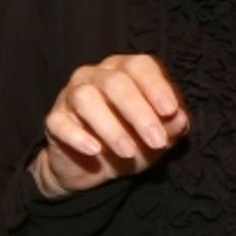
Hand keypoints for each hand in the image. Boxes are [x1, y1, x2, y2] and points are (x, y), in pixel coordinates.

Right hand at [31, 54, 188, 196]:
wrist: (95, 168)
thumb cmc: (133, 141)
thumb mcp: (158, 137)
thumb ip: (171, 127)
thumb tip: (181, 119)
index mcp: (126, 70)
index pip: (140, 66)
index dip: (156, 87)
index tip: (170, 111)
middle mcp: (96, 75)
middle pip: (116, 82)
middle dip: (139, 113)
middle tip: (156, 141)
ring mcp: (71, 95)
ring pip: (86, 98)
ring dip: (111, 127)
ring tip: (128, 151)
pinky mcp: (54, 120)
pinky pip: (60, 122)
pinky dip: (78, 136)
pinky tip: (95, 150)